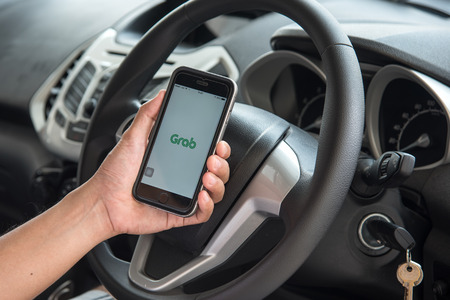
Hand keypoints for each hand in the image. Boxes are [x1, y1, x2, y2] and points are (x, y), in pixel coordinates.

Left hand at [86, 90, 230, 236]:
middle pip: (216, 171)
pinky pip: (203, 213)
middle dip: (221, 163)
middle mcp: (183, 177)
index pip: (206, 151)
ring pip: (215, 191)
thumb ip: (148, 114)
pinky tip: (201, 195)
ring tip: (206, 175)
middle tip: (212, 157)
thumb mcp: (132, 138)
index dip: (219, 147)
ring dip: (218, 182)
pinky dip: (208, 205)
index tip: (219, 139)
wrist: (102, 201)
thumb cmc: (115, 173)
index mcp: (177, 159)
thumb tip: (162, 95)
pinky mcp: (180, 214)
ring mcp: (183, 196)